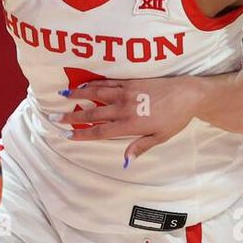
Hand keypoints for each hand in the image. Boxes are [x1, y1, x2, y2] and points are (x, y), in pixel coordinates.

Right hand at [58, 75, 209, 160]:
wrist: (187, 94)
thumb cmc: (175, 118)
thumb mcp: (160, 137)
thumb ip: (140, 147)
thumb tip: (125, 161)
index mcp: (130, 124)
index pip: (100, 131)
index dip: (82, 133)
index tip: (67, 135)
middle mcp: (124, 107)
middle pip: (93, 112)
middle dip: (73, 115)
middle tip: (55, 117)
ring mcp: (127, 92)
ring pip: (97, 93)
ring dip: (79, 94)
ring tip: (63, 95)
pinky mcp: (131, 81)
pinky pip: (108, 82)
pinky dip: (94, 84)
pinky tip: (84, 84)